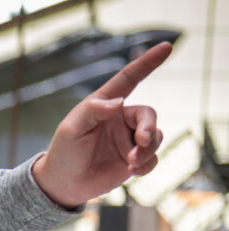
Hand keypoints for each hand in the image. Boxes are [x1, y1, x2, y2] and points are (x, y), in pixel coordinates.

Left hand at [32, 41, 172, 208]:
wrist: (64, 184)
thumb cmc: (64, 151)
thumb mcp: (71, 128)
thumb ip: (92, 111)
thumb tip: (119, 101)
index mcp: (105, 106)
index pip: (129, 80)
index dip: (147, 63)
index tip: (166, 46)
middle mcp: (120, 119)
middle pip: (148, 115)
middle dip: (148, 128)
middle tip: (140, 142)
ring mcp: (129, 140)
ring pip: (155, 137)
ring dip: (147, 150)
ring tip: (130, 162)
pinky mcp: (134, 160)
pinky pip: (153, 158)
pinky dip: (147, 164)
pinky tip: (132, 171)